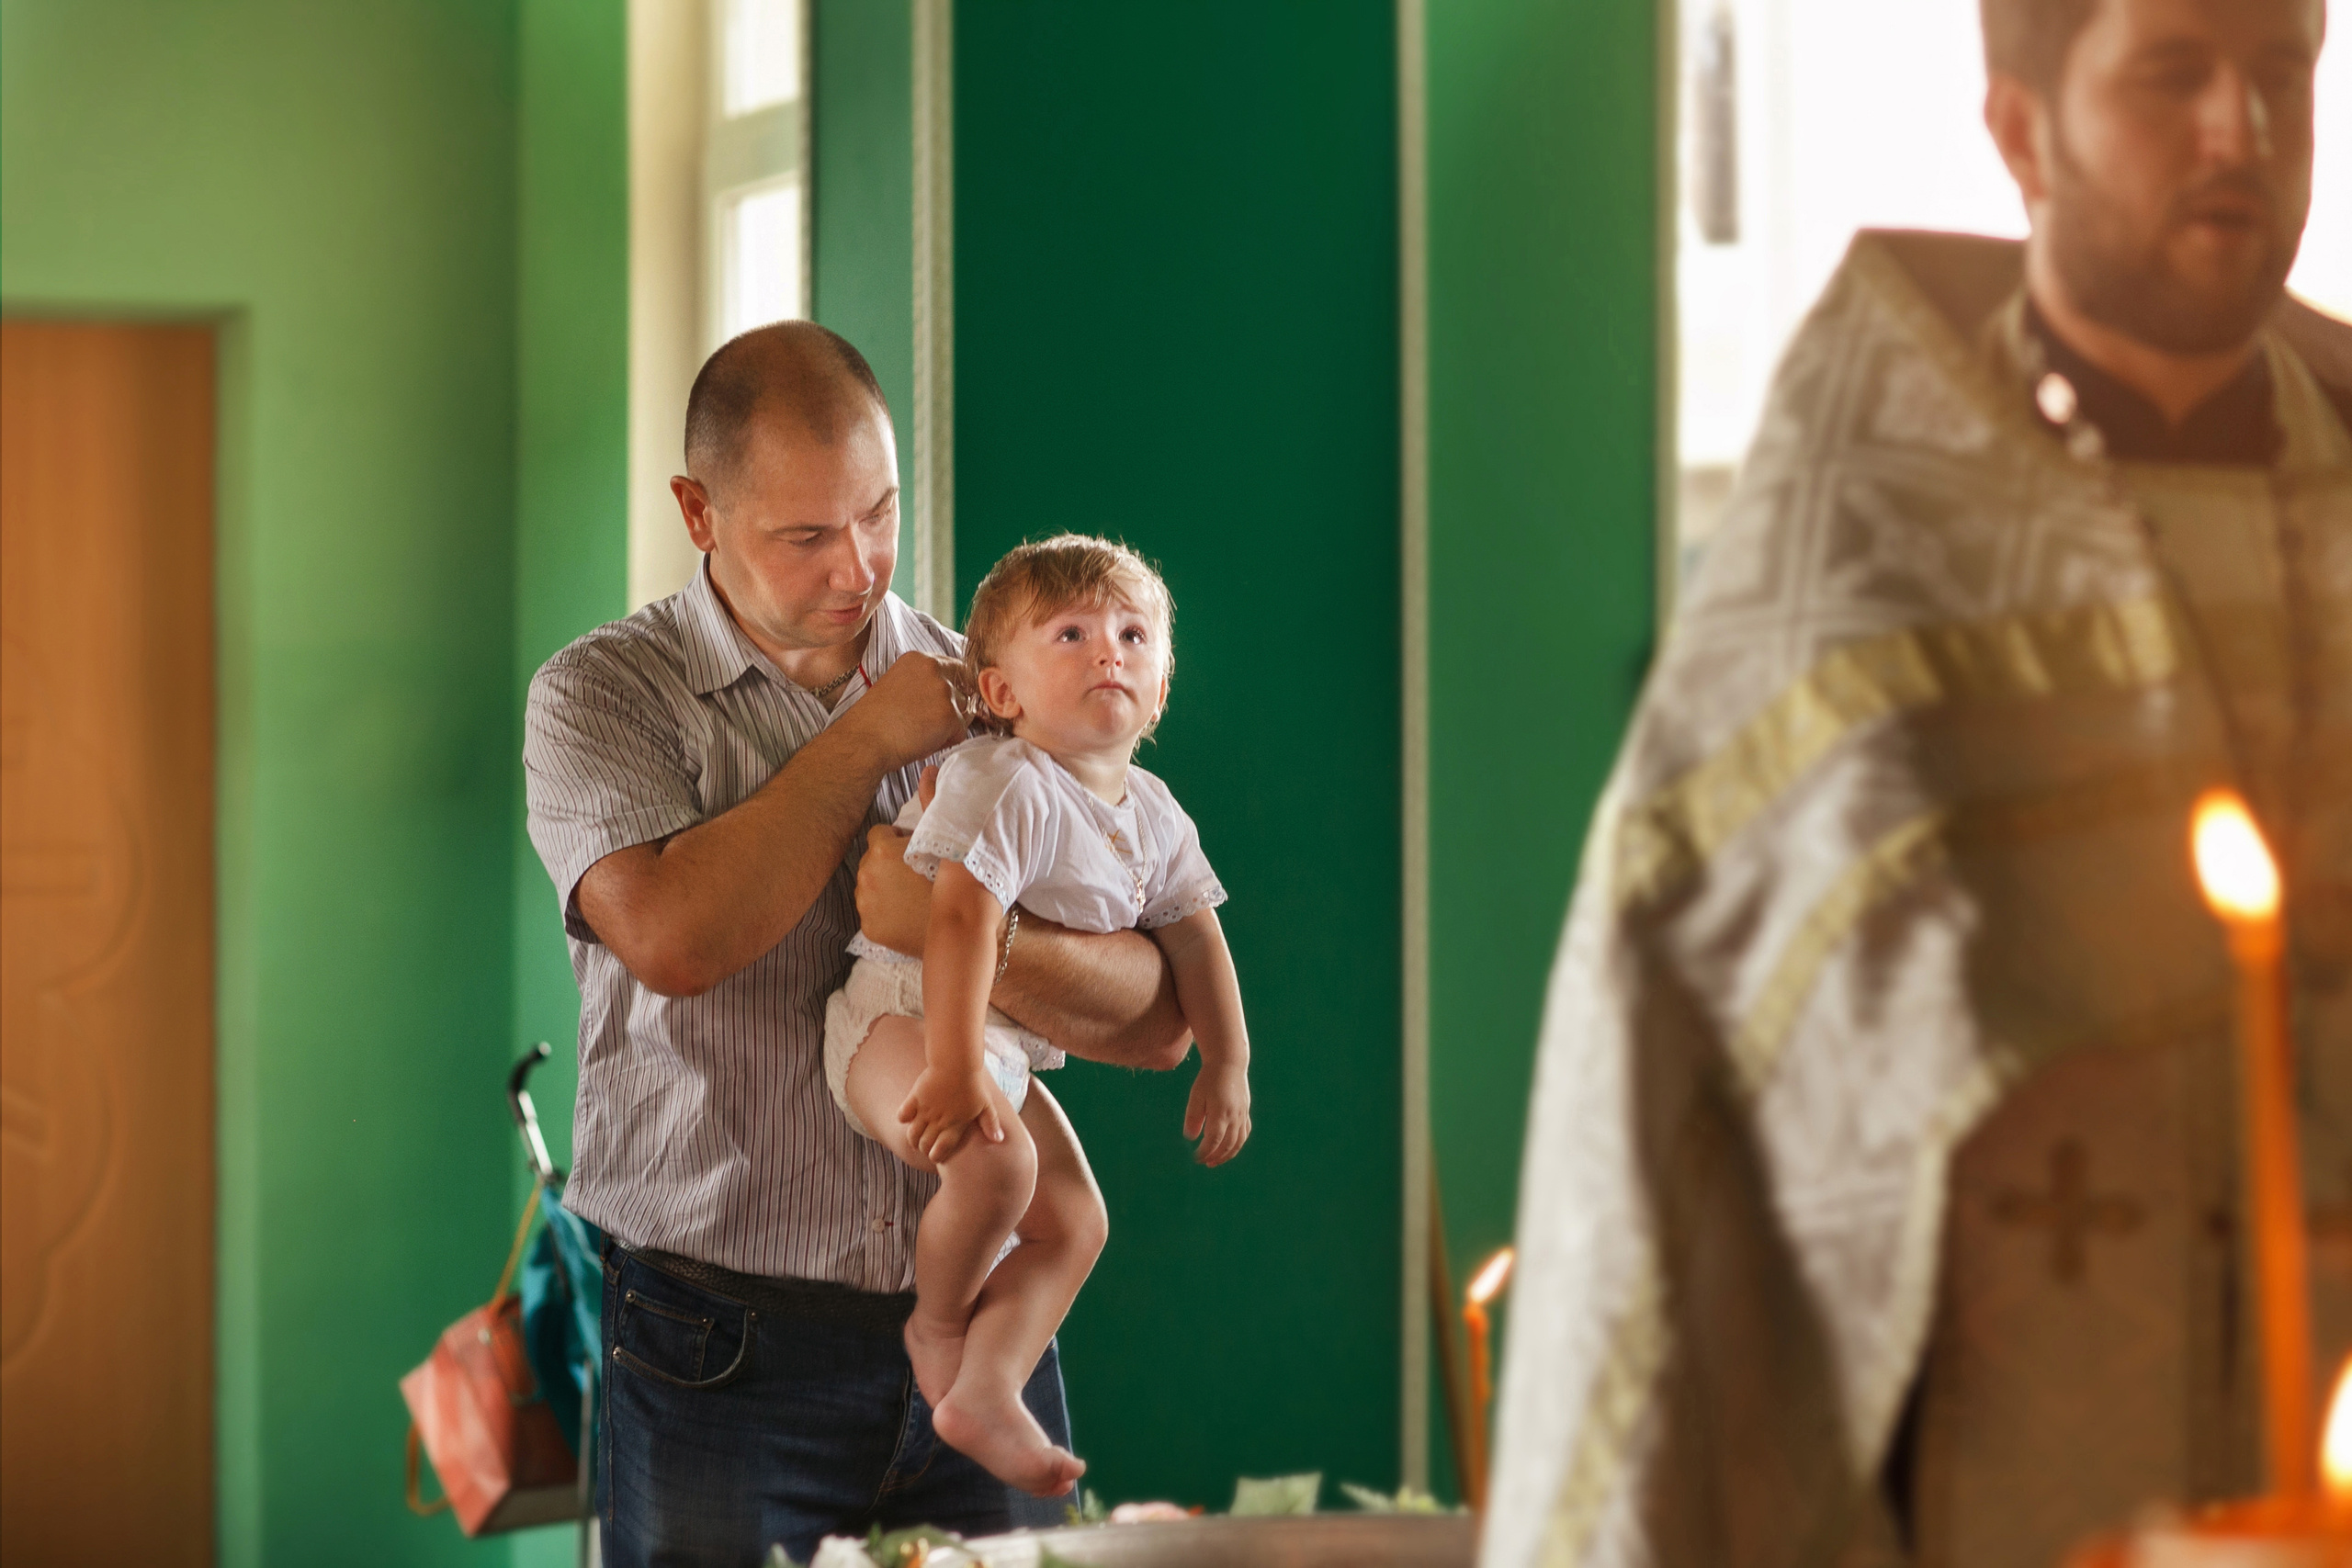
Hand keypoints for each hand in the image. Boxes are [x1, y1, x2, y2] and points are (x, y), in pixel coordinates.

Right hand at [848, 652, 969, 769]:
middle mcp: (934, 668)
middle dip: (952, 707)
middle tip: (925, 722)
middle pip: (962, 689)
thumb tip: (951, 692)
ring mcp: (944, 691)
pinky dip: (947, 741)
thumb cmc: (876, 720)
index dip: (950, 688)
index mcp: (919, 659)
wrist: (864, 741)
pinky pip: (962, 732)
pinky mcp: (950, 715)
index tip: (937, 703)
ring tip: (922, 732)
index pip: (955, 667)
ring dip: (950, 725)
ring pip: (964, 711)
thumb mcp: (898, 684)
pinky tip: (925, 742)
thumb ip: (924, 681)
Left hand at [854, 766, 943, 954]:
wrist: (963, 928)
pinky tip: (905, 914)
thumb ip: (931, 801)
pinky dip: (884, 912)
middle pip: (872, 860)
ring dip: (884, 887)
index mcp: (881, 849)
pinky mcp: (868, 927)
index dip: (898, 842)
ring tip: (911, 895)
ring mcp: (865, 903)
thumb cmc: (956, 880)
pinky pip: (871, 912)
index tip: (916, 853)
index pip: (879, 835)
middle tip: (917, 875)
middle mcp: (866, 874)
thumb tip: (929, 771)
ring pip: (870, 885)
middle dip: (889, 864)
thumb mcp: (944, 837)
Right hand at [898, 1065, 1003, 1163]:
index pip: (941, 1149)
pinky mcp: (915, 1098)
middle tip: (926, 1145)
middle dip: (924, 1148)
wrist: (957, 1063)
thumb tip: (999, 1140)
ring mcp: (925, 1111)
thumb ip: (990, 1124)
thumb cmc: (973, 1085)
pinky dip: (903, 1119)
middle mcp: (938, 1121)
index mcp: (955, 1125)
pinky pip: (902, 1115)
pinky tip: (908, 1117)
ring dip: (913, 1138)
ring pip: (912, 1134)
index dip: (936, 1155)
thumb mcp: (986, 1105)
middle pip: (924, 1144)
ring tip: (916, 1137)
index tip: (935, 1155)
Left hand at [1183, 1061, 1251, 1166]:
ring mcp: (1242, 1115)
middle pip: (1227, 1145)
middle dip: (1215, 1157)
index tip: (1196, 1158)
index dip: (1205, 1152)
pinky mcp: (1245, 1111)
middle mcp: (1234, 1117)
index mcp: (1221, 1114)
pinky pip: (1245, 1133)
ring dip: (1227, 1154)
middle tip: (1204, 1162)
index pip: (1213, 1141)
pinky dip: (1238, 1144)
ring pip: (1239, 1142)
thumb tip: (1191, 1137)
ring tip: (1215, 1161)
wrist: (1229, 1063)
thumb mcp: (1196, 1096)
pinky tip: (1229, 1147)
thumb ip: (1193, 1117)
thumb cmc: (1209, 1078)